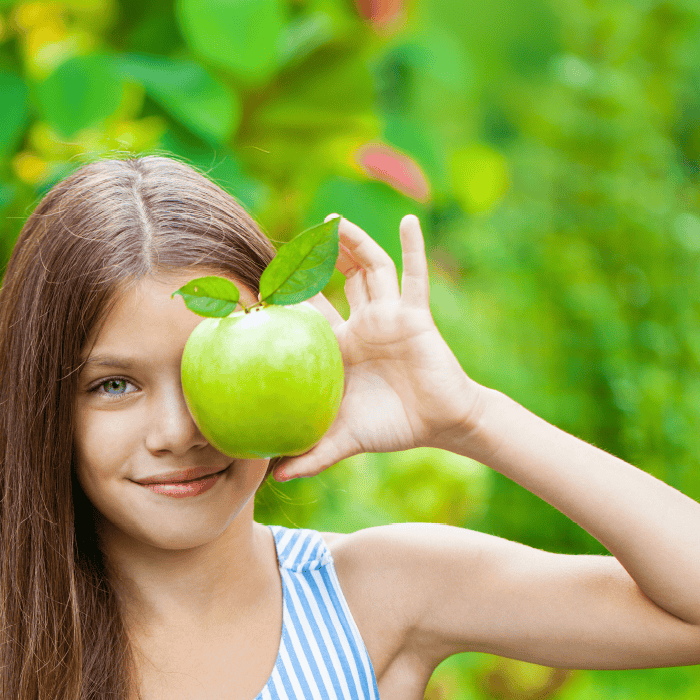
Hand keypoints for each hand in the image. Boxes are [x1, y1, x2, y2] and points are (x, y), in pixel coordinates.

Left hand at [273, 213, 486, 481]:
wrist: (439, 425)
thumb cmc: (391, 427)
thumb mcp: (344, 440)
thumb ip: (312, 456)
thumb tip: (275, 478)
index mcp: (339, 347)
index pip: (308, 311)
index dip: (289, 294)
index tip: (261, 278)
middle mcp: (361, 324)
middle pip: (336, 280)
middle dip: (316, 258)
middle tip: (293, 238)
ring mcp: (388, 316)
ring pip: (369, 268)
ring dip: (353, 243)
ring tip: (333, 221)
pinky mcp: (415, 316)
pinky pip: (415, 276)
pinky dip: (414, 248)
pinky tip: (409, 220)